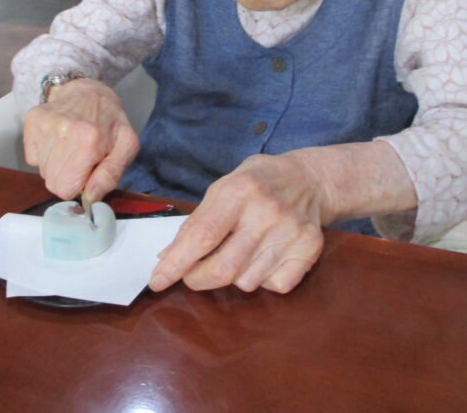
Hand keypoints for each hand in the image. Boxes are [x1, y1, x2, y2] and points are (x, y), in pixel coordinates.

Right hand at [22, 79, 139, 200]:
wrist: (88, 91)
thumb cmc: (110, 121)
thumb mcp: (126, 146)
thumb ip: (111, 175)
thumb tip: (90, 197)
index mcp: (87, 141)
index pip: (66, 189)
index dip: (78, 186)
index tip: (87, 173)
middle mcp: (62, 132)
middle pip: (53, 182)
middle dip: (68, 177)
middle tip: (80, 159)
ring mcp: (43, 125)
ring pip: (42, 171)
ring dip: (57, 165)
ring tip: (71, 146)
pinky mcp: (31, 121)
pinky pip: (32, 157)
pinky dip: (44, 154)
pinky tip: (59, 140)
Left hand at [148, 153, 326, 294]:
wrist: (309, 180)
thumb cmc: (257, 183)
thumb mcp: (222, 188)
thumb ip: (196, 222)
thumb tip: (167, 257)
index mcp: (239, 191)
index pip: (202, 236)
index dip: (176, 263)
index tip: (157, 281)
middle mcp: (267, 213)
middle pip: (223, 268)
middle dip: (198, 279)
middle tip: (191, 275)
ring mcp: (291, 232)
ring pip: (246, 282)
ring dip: (232, 277)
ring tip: (240, 252)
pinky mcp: (309, 249)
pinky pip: (274, 286)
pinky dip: (263, 280)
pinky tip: (265, 257)